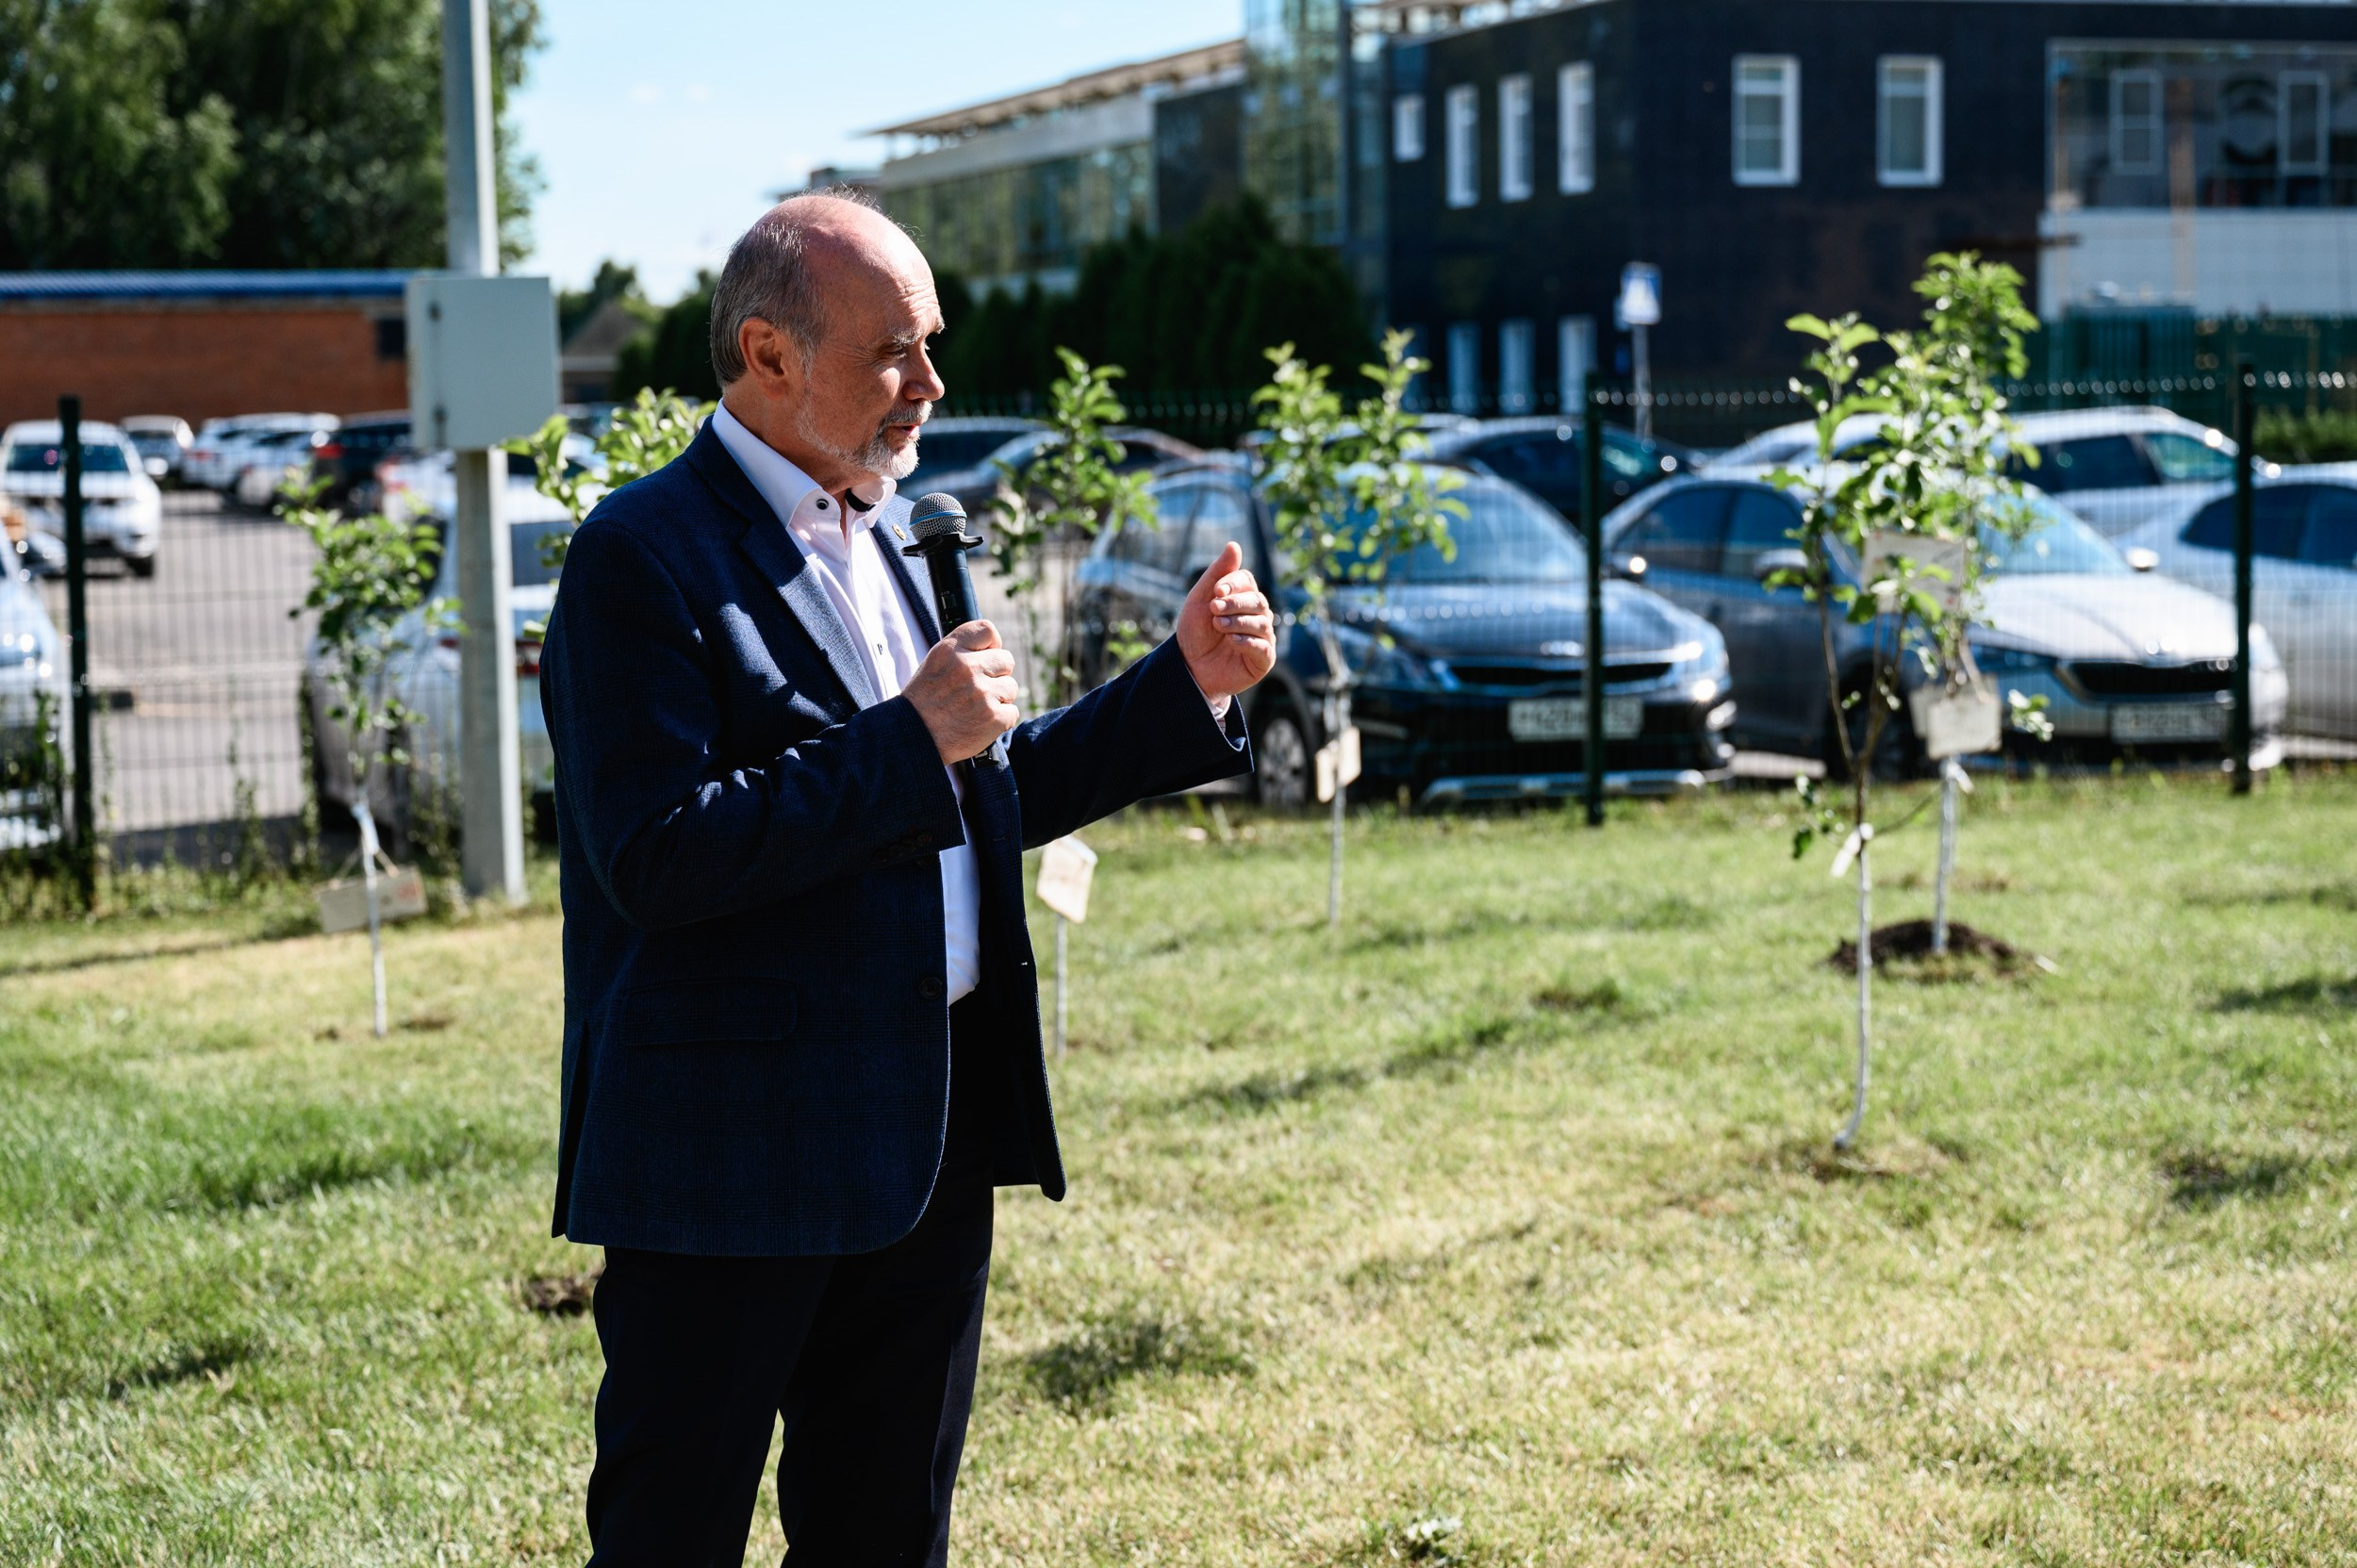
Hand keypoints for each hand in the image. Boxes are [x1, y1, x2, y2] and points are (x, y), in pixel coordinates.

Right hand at [904, 620, 1020, 763]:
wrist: (914, 737)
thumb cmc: (925, 700)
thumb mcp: (935, 663)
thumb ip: (962, 650)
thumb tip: (994, 647)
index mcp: (950, 650)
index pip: (987, 630)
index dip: (991, 645)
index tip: (985, 657)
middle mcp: (967, 668)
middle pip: (1006, 660)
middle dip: (996, 674)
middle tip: (978, 689)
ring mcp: (982, 693)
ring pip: (1011, 687)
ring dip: (999, 698)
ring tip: (975, 707)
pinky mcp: (994, 718)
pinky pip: (1012, 711)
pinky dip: (1000, 719)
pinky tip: (979, 722)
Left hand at [1177, 542, 1275, 699]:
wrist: (1189, 668)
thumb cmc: (1195, 633)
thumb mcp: (1200, 599)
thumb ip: (1217, 573)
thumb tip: (1234, 544)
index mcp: (1243, 598)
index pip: (1247, 581)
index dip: (1233, 584)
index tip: (1216, 592)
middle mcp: (1257, 615)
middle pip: (1257, 600)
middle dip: (1235, 603)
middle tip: (1214, 610)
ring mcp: (1263, 637)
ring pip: (1262, 622)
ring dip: (1238, 622)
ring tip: (1218, 626)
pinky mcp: (1264, 659)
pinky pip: (1263, 646)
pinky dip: (1247, 641)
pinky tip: (1231, 642)